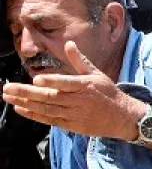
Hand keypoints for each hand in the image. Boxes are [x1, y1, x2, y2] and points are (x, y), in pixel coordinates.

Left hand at [3, 41, 141, 139]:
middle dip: (26, 92)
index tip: (36, 79)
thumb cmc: (108, 93)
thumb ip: (79, 60)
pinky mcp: (72, 125)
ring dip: (25, 103)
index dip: (51, 81)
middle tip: (7, 88)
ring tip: (8, 97)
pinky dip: (34, 115)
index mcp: (85, 86)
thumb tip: (69, 44)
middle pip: (50, 97)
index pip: (66, 84)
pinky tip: (21, 108)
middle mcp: (79, 101)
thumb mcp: (97, 74)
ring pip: (46, 109)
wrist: (122, 117)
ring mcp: (74, 114)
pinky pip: (50, 120)